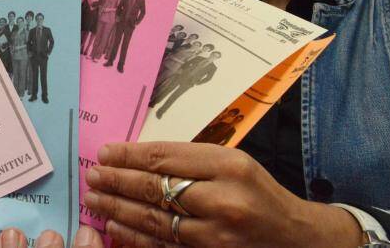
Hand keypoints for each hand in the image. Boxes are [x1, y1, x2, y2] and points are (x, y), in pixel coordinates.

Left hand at [83, 141, 362, 247]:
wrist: (296, 238)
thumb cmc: (259, 193)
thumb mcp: (232, 163)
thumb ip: (190, 160)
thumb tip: (136, 158)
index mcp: (228, 166)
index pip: (166, 157)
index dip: (130, 155)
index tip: (105, 152)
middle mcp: (222, 200)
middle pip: (156, 189)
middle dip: (117, 182)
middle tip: (92, 176)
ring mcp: (216, 234)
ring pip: (155, 220)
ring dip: (118, 210)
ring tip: (94, 201)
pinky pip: (164, 246)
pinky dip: (136, 237)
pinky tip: (115, 227)